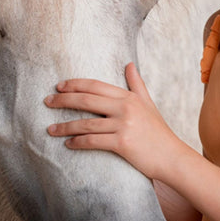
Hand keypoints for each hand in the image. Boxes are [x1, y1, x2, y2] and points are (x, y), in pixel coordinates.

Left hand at [45, 63, 182, 179]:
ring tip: (51, 129)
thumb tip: (129, 64)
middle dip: (63, 100)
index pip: (96, 86)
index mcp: (130, 97)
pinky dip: (77, 142)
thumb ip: (137, 85)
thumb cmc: (159, 132)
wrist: (172, 157)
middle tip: (47, 102)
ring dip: (65, 126)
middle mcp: (126, 108)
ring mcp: (124, 125)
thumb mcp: (149, 104)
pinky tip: (68, 143)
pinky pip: (92, 141)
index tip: (59, 86)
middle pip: (86, 100)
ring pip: (86, 123)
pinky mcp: (122, 143)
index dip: (75, 84)